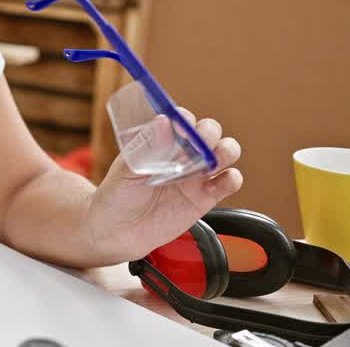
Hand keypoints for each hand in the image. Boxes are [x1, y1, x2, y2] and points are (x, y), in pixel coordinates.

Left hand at [87, 107, 243, 262]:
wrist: (118, 231)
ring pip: (225, 152)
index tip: (180, 124)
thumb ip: (146, 147)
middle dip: (208, 132)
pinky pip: (228, 183)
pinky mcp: (205, 197)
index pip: (181, 119)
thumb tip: (162, 121)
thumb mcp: (125, 168)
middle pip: (209, 131)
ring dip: (225, 151)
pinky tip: (219, 181)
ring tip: (208, 163)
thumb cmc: (116, 194)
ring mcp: (195, 175)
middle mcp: (182, 154)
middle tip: (196, 144)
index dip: (185, 119)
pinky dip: (232, 178)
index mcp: (161, 140)